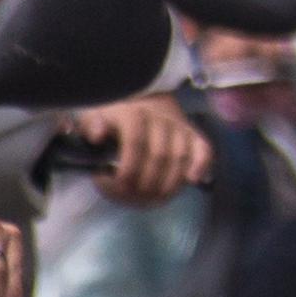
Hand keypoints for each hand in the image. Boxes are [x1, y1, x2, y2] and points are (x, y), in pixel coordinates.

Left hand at [73, 96, 208, 204]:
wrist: (141, 98)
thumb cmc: (113, 115)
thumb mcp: (93, 116)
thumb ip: (91, 125)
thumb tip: (97, 135)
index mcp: (132, 112)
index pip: (135, 141)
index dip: (129, 167)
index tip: (119, 183)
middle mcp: (159, 118)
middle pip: (159, 155)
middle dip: (146, 182)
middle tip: (133, 197)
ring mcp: (179, 126)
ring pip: (180, 157)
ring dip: (167, 183)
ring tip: (153, 198)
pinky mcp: (193, 134)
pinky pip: (204, 149)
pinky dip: (201, 165)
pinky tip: (191, 180)